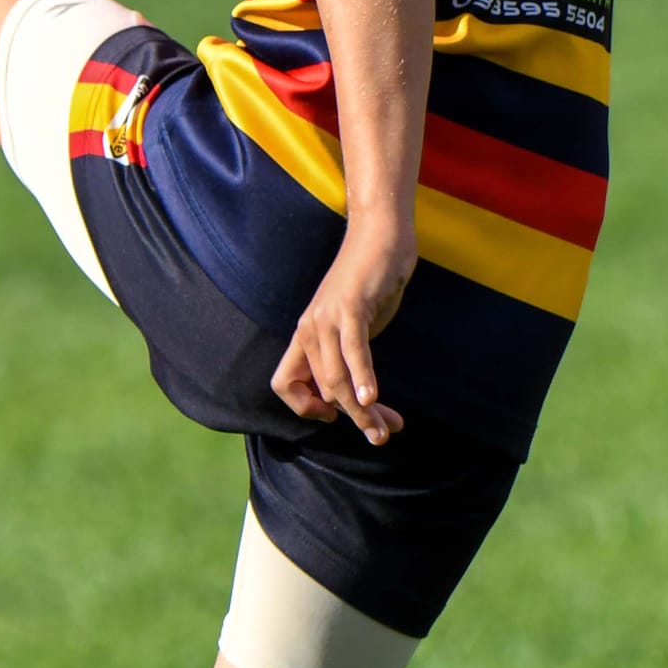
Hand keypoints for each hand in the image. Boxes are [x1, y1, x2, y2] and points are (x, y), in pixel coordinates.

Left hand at [271, 221, 416, 444]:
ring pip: (337, 378)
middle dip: (354, 418)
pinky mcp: (351, 307)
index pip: (284, 385)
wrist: (380, 233)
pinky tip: (373, 398)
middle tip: (382, 434)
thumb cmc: (371, 281)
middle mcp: (309, 330)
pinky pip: (353, 350)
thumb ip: (349, 355)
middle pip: (322, 390)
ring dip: (362, 410)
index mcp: (305, 336)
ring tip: (383, 430)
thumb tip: (358, 392)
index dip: (304, 408)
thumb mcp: (355, 325)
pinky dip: (362, 376)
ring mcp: (328, 318)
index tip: (335, 414)